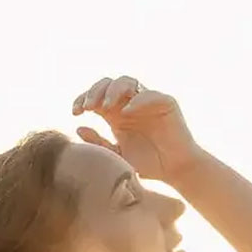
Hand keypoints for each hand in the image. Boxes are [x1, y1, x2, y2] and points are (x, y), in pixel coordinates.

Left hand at [71, 75, 202, 183]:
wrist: (176, 171)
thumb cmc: (148, 165)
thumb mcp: (118, 156)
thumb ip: (99, 143)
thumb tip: (78, 127)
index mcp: (116, 114)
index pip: (95, 97)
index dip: (83, 99)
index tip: (76, 112)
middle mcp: (130, 104)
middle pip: (107, 84)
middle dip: (95, 91)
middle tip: (87, 107)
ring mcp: (147, 101)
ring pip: (126, 81)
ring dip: (112, 90)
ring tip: (105, 106)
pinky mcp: (165, 103)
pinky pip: (149, 94)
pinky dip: (136, 100)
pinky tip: (126, 112)